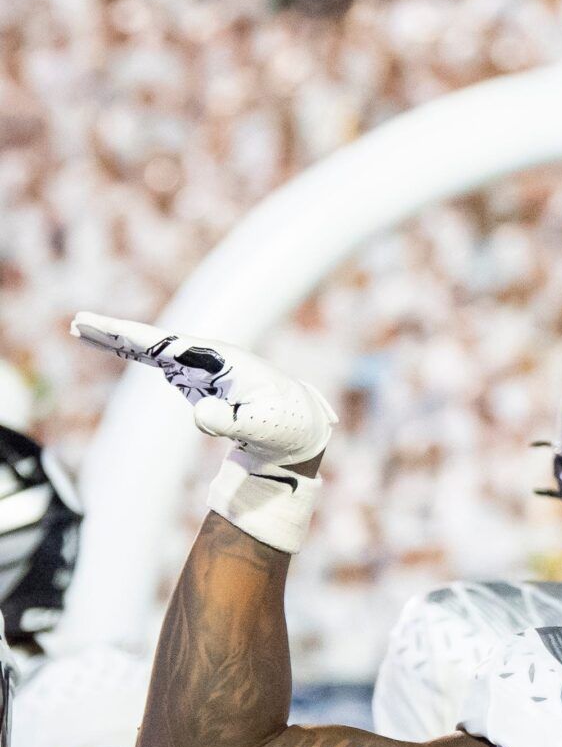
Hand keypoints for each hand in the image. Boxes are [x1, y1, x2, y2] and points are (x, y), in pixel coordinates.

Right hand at [72, 313, 333, 466]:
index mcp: (223, 360)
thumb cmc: (283, 423)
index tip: (113, 329)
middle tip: (79, 320)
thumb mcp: (261, 426)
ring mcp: (199, 365)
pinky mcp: (193, 377)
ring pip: (152, 348)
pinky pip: (157, 361)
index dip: (141, 338)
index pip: (174, 345)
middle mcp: (208, 356)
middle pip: (156, 340)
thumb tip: (201, 413)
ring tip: (79, 328)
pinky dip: (132, 353)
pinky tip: (109, 345)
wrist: (297, 426)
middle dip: (120, 331)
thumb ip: (231, 421)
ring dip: (118, 339)